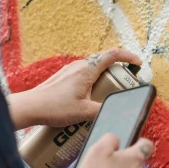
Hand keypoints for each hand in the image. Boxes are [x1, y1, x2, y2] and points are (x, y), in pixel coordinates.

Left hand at [7, 48, 140, 129]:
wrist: (30, 107)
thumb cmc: (54, 108)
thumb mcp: (84, 112)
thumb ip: (103, 111)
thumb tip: (118, 111)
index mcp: (87, 69)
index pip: (113, 55)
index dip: (128, 57)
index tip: (138, 64)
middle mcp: (78, 66)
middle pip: (104, 62)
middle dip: (117, 72)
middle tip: (124, 87)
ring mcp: (69, 71)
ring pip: (93, 69)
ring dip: (103, 79)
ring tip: (107, 96)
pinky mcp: (63, 78)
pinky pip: (83, 76)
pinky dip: (92, 83)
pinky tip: (89, 100)